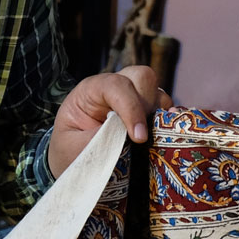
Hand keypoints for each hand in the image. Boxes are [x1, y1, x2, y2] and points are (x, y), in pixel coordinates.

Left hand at [46, 65, 173, 177]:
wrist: (72, 161)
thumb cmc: (70, 151)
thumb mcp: (77, 148)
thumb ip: (104, 140)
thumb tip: (137, 137)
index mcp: (90, 91)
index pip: (116, 85)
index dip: (131, 108)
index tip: (138, 137)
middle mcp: (114, 89)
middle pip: (142, 77)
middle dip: (147, 104)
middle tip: (142, 135)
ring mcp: (132, 98)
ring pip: (158, 92)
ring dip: (159, 115)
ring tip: (151, 139)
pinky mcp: (146, 112)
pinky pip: (165, 110)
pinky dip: (168, 122)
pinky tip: (163, 137)